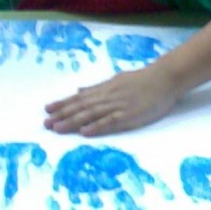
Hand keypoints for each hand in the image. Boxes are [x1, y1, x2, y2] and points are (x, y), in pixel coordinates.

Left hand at [44, 64, 179, 136]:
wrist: (164, 78)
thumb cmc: (142, 79)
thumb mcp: (116, 80)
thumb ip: (97, 88)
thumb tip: (79, 90)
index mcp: (104, 88)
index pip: (79, 97)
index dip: (62, 104)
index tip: (47, 110)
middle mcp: (107, 96)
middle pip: (81, 107)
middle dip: (62, 115)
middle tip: (46, 123)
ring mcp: (118, 106)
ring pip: (91, 114)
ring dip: (73, 122)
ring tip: (57, 128)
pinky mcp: (129, 115)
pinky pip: (110, 122)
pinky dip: (97, 127)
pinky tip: (85, 132)